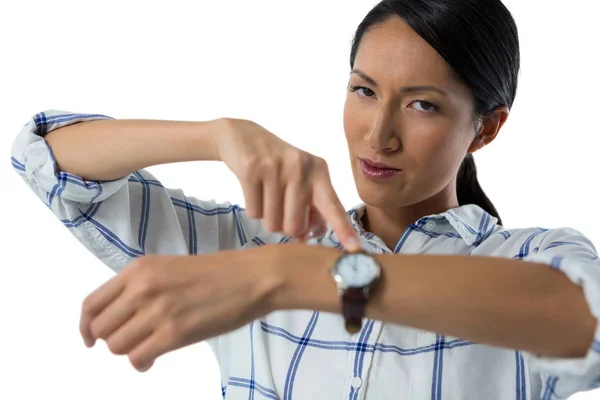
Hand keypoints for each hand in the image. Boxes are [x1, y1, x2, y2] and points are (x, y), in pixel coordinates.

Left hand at [79, 248, 283, 371]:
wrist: (251, 277)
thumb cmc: (217, 273)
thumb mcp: (170, 268)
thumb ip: (142, 287)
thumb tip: (121, 318)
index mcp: (139, 269)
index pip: (92, 303)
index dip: (86, 327)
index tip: (91, 339)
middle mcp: (142, 287)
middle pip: (101, 329)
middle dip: (113, 340)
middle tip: (134, 340)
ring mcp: (158, 310)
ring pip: (117, 346)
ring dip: (129, 351)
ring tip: (148, 347)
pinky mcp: (174, 333)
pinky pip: (138, 358)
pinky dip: (142, 363)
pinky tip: (153, 358)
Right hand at [216, 118, 360, 249]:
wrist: (242, 136)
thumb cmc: (276, 165)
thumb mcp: (299, 180)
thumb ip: (310, 207)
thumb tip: (307, 237)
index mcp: (319, 171)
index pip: (333, 206)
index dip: (344, 229)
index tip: (355, 249)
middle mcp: (301, 167)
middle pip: (295, 226)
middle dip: (285, 225)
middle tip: (279, 205)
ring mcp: (276, 167)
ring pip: (273, 223)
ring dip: (267, 217)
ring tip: (266, 193)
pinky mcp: (252, 169)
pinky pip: (254, 212)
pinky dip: (252, 208)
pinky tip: (253, 188)